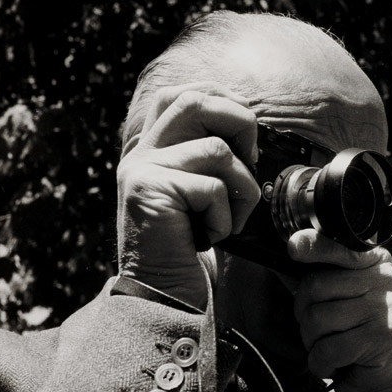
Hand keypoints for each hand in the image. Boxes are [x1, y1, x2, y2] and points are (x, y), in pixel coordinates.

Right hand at [117, 82, 259, 307]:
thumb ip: (209, 158)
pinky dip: (225, 217)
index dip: (221, 97)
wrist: (161, 297)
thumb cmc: (189, 248)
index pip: (182, 94)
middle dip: (240, 124)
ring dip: (242, 187)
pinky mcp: (149, 191)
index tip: (246, 127)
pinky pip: (212, 188)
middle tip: (250, 160)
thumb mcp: (201, 194)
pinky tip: (210, 236)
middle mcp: (141, 153)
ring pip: (216, 149)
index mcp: (152, 148)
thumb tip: (249, 123)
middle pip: (196, 101)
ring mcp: (141, 170)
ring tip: (230, 217)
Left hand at [289, 229, 391, 391]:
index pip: (340, 249)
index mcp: (376, 262)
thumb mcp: (339, 301)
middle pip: (316, 286)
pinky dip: (321, 364)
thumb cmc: (353, 336)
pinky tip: (335, 365)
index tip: (294, 247)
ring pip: (318, 318)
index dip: (315, 248)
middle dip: (304, 315)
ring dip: (312, 343)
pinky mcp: (384, 337)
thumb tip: (291, 252)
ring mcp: (387, 307)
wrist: (381, 383)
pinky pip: (329, 348)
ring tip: (329, 349)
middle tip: (319, 332)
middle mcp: (386, 278)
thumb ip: (321, 279)